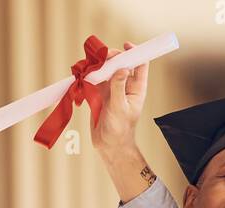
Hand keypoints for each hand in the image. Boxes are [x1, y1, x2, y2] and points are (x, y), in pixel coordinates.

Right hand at [91, 42, 147, 160]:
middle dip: (111, 57)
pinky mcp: (99, 92)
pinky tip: (83, 76)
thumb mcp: (120, 107)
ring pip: (106, 68)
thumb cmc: (119, 129)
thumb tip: (123, 68)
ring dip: (97, 65)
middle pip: (120, 62)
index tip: (126, 45)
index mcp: (136, 88)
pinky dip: (88, 74)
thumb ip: (119, 87)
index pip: (140, 64)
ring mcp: (112, 88)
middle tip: (102, 59)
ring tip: (90, 69)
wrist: (108, 145)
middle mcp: (125, 85)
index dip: (135, 52)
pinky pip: (94, 77)